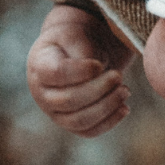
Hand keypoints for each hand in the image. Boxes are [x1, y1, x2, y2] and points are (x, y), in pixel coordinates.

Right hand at [27, 4, 132, 135]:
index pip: (57, 74)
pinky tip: (125, 108)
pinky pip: (88, 131)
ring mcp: (55, 112)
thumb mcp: (74, 33)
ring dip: (106, 107)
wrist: (72, 52)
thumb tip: (96, 72)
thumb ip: (81, 48)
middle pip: (69, 100)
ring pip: (79, 120)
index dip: (81, 71)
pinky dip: (109, 122)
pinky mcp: (70, 124)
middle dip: (98, 90)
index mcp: (39, 66)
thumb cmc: (73, 40)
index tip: (99, 64)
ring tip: (125, 90)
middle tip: (118, 76)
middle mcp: (42, 94)